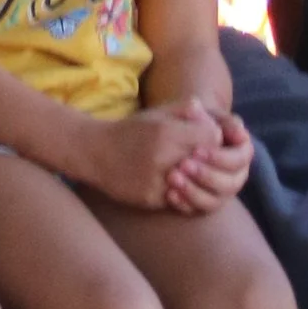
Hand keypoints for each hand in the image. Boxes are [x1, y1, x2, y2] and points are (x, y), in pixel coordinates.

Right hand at [77, 99, 225, 208]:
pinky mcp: (150, 198)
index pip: (212, 137)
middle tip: (202, 158)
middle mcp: (162, 156)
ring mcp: (156, 180)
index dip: (213, 138)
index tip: (205, 139)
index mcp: (166, 132)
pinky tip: (177, 185)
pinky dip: (181, 193)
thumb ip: (184, 109)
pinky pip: (178, 199)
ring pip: (195, 184)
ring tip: (190, 172)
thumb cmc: (130, 130)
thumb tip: (206, 112)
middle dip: (208, 160)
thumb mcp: (156, 113)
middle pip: (206, 162)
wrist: (94, 152)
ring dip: (195, 180)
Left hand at [164, 108, 251, 213]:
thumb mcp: (199, 112)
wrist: (173, 133)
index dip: (219, 157)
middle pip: (230, 184)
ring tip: (172, 178)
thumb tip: (235, 128)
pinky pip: (197, 211)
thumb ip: (214, 117)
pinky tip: (169, 194)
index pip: (239, 159)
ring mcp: (220, 192)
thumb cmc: (191, 120)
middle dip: (206, 176)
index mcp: (241, 152)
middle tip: (183, 164)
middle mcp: (235, 175)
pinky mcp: (204, 204)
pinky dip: (184, 204)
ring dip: (194, 192)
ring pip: (214, 201)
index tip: (196, 150)